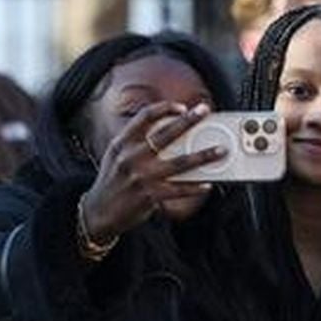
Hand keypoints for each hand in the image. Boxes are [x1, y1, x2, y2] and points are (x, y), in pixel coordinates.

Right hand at [80, 101, 224, 240]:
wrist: (99, 213)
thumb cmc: (112, 182)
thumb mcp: (115, 155)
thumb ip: (135, 141)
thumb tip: (167, 131)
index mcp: (122, 143)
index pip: (144, 117)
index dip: (165, 109)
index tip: (182, 107)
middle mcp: (132, 157)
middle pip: (166, 134)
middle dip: (189, 121)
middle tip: (205, 111)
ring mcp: (142, 176)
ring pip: (180, 163)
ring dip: (204, 156)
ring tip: (220, 150)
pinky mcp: (150, 196)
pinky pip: (179, 189)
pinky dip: (195, 187)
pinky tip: (207, 184)